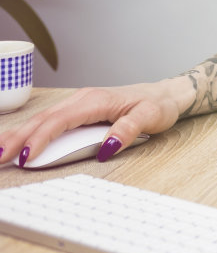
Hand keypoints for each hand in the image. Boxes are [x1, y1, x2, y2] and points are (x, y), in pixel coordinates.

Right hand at [0, 80, 187, 167]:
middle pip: (42, 119)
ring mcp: (78, 104)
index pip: (59, 121)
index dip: (40, 139)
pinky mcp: (77, 111)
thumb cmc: (157, 104)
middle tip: (1, 158)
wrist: (165, 94)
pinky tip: (17, 140)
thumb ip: (128, 130)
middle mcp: (82, 99)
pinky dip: (29, 131)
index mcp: (95, 100)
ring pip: (41, 119)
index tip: (26, 157)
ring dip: (18, 135)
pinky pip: (48, 120)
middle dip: (18, 138)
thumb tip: (107, 147)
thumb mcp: (150, 117)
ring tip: (0, 151)